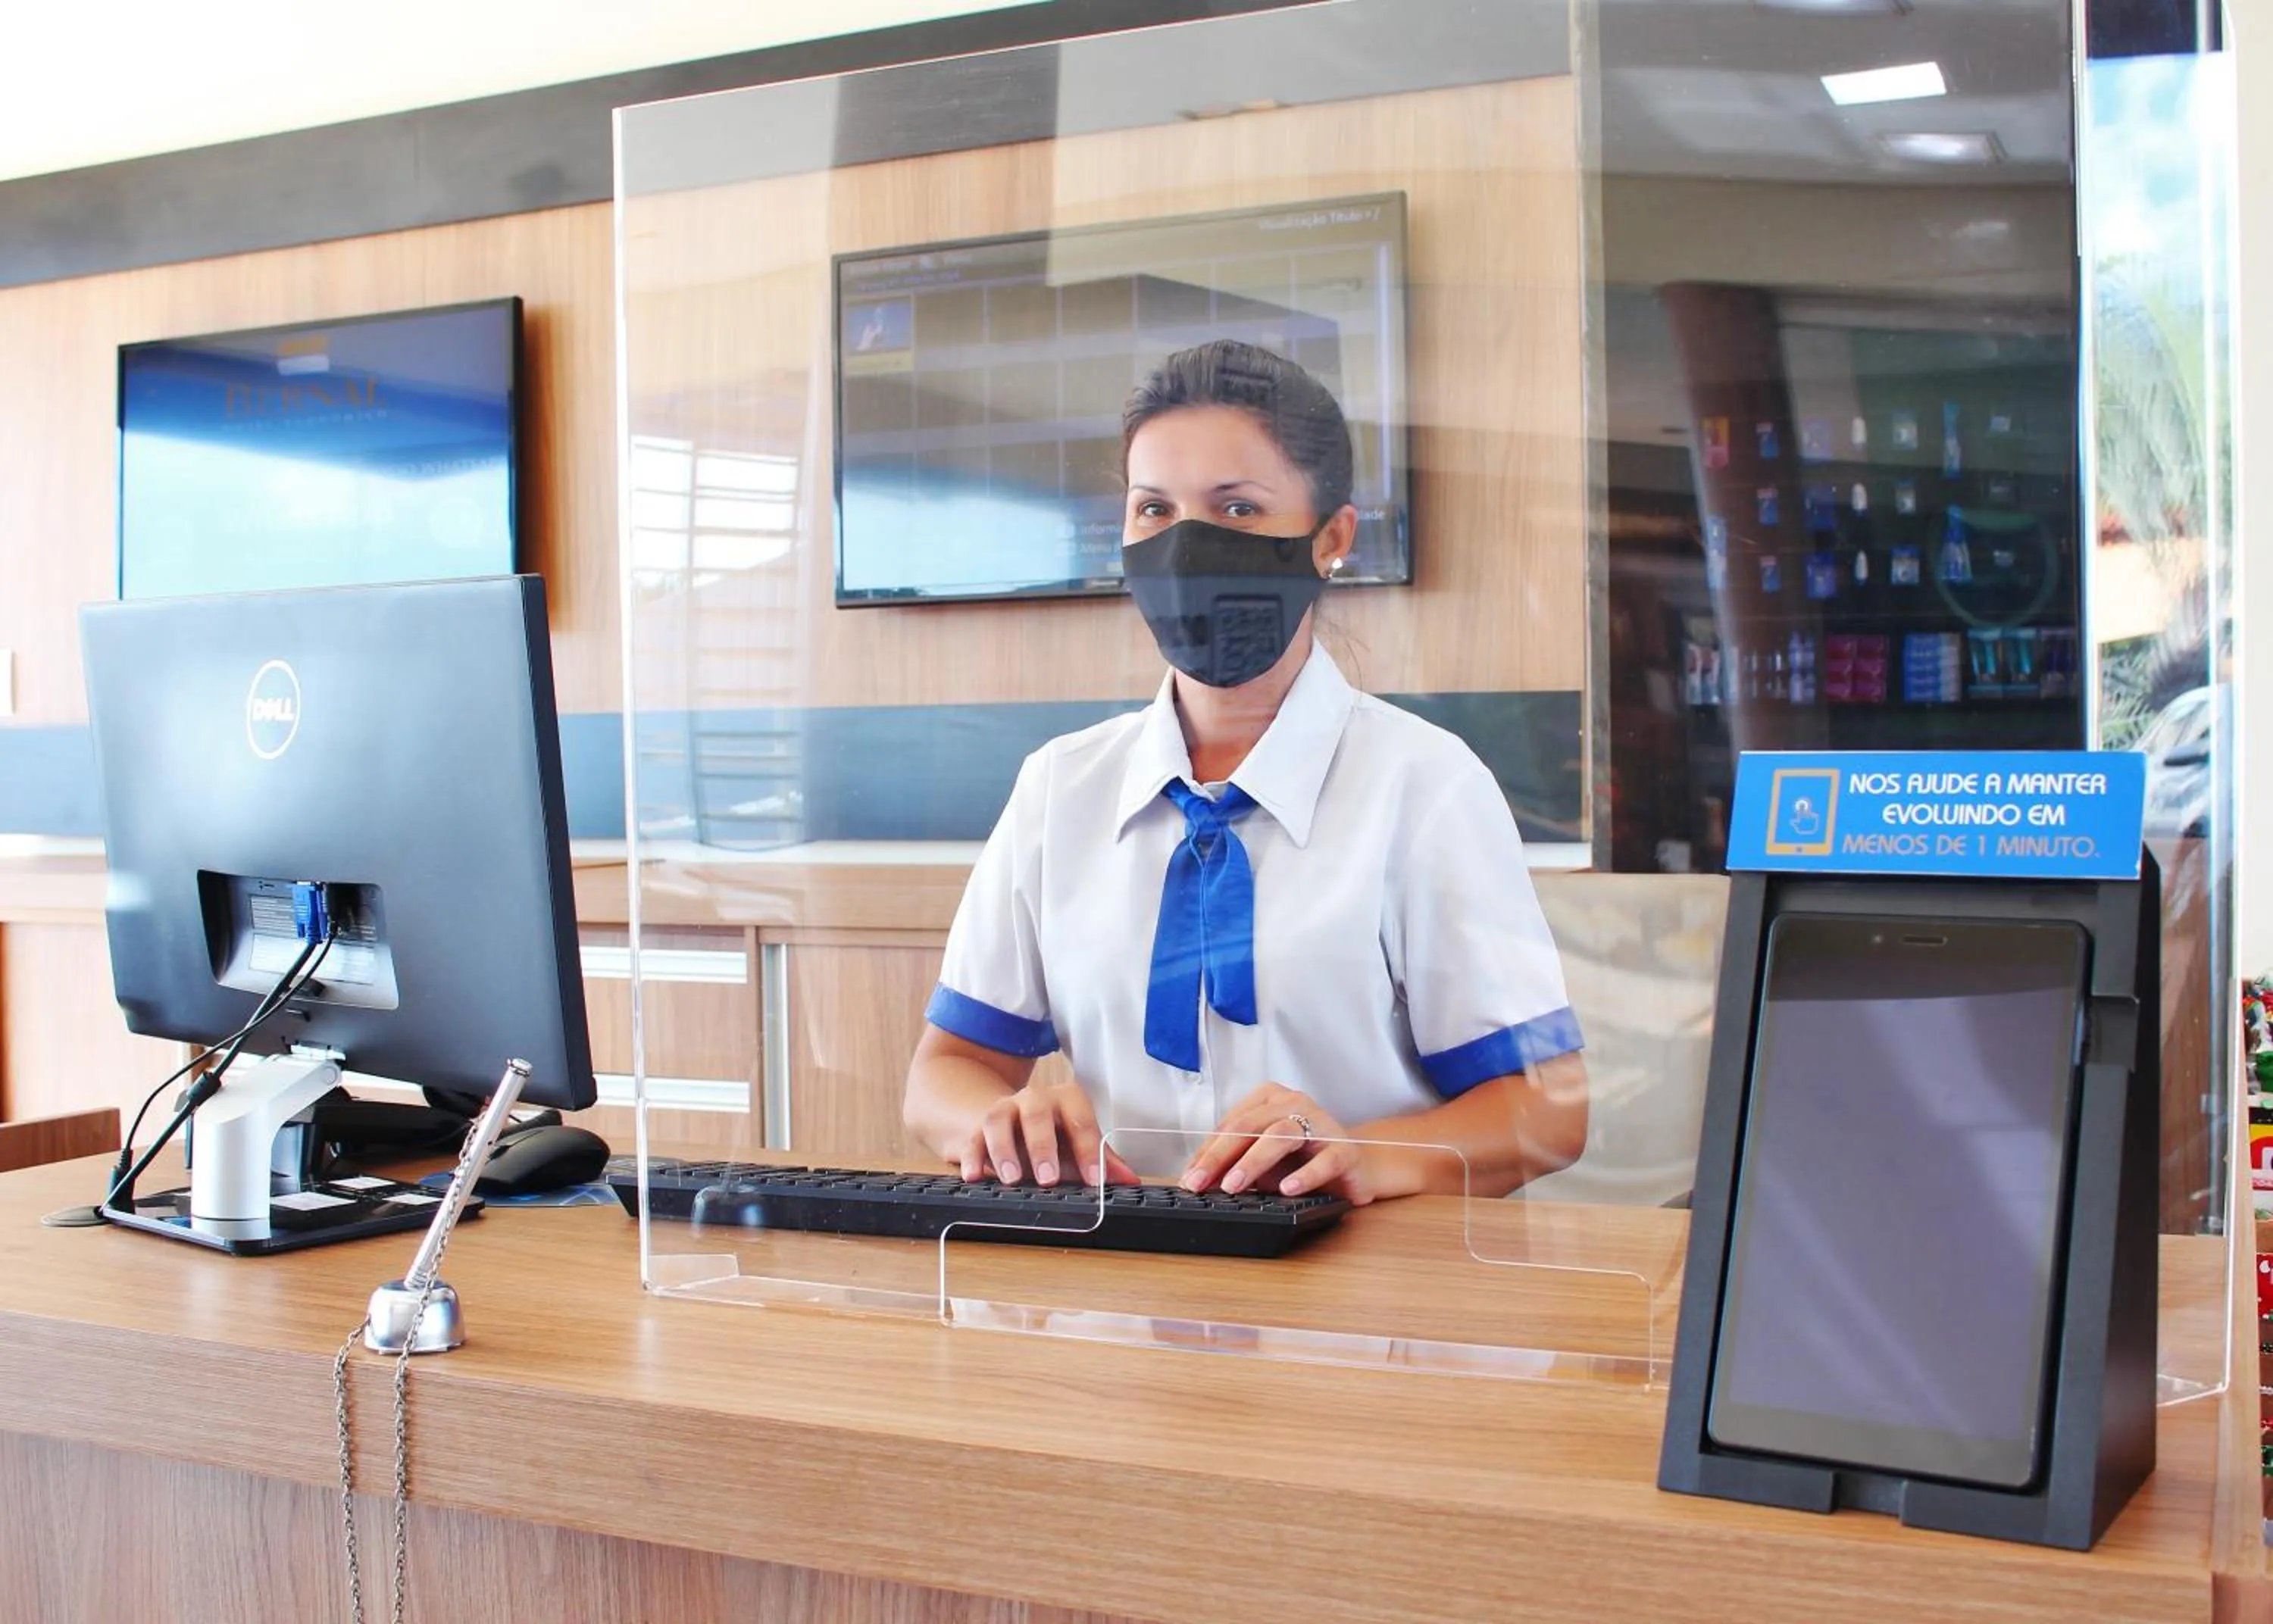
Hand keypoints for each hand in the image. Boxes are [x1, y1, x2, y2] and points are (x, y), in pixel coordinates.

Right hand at [954, 1075, 1139, 1187]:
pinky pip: (971, 1140)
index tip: (1093, 1178)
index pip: (1080, 1120)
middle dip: (1042, 1146)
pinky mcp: (976, 1129)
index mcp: (1065, 1100)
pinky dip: (971, 1158)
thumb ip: (1103, 1162)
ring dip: (1004, 1150)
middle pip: (1037, 1114)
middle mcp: (1033, 1099)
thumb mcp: (1078, 1146)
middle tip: (1049, 1178)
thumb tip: (1130, 1179)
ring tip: (1011, 1178)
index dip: (1089, 1149)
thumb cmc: (1053, 1136)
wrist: (1012, 1123)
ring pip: (998, 1120)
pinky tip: (974, 1176)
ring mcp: (1003, 1111)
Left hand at [1181, 1084, 1377, 1204]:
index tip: (1188, 1177)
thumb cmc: (1301, 1160)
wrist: (1355, 1167)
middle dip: (1219, 1157)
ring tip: (1234, 1186)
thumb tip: (1195, 1179)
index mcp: (1268, 1099)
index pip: (1229, 1124)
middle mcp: (1293, 1103)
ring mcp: (1320, 1123)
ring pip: (1280, 1136)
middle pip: (1248, 1127)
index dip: (1206, 1152)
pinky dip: (1305, 1176)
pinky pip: (1324, 1161)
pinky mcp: (1344, 1150)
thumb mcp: (1260, 1159)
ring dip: (1253, 1162)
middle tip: (1199, 1183)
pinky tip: (1288, 1189)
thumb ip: (1232, 1163)